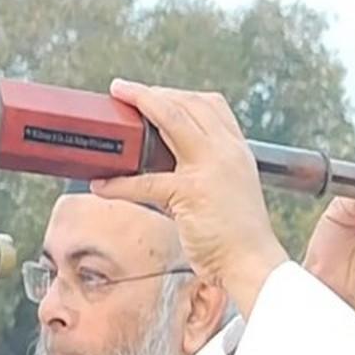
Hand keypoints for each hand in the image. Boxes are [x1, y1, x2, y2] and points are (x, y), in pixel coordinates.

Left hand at [92, 81, 288, 315]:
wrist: (253, 263)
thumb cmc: (239, 235)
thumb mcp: (230, 190)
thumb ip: (205, 171)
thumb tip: (165, 166)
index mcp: (238, 151)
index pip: (211, 105)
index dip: (179, 94)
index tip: (154, 94)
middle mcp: (227, 152)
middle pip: (188, 103)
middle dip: (151, 92)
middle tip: (123, 91)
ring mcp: (210, 169)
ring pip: (171, 119)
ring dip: (138, 105)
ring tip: (113, 106)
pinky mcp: (190, 192)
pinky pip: (145, 181)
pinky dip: (118, 182)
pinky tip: (101, 186)